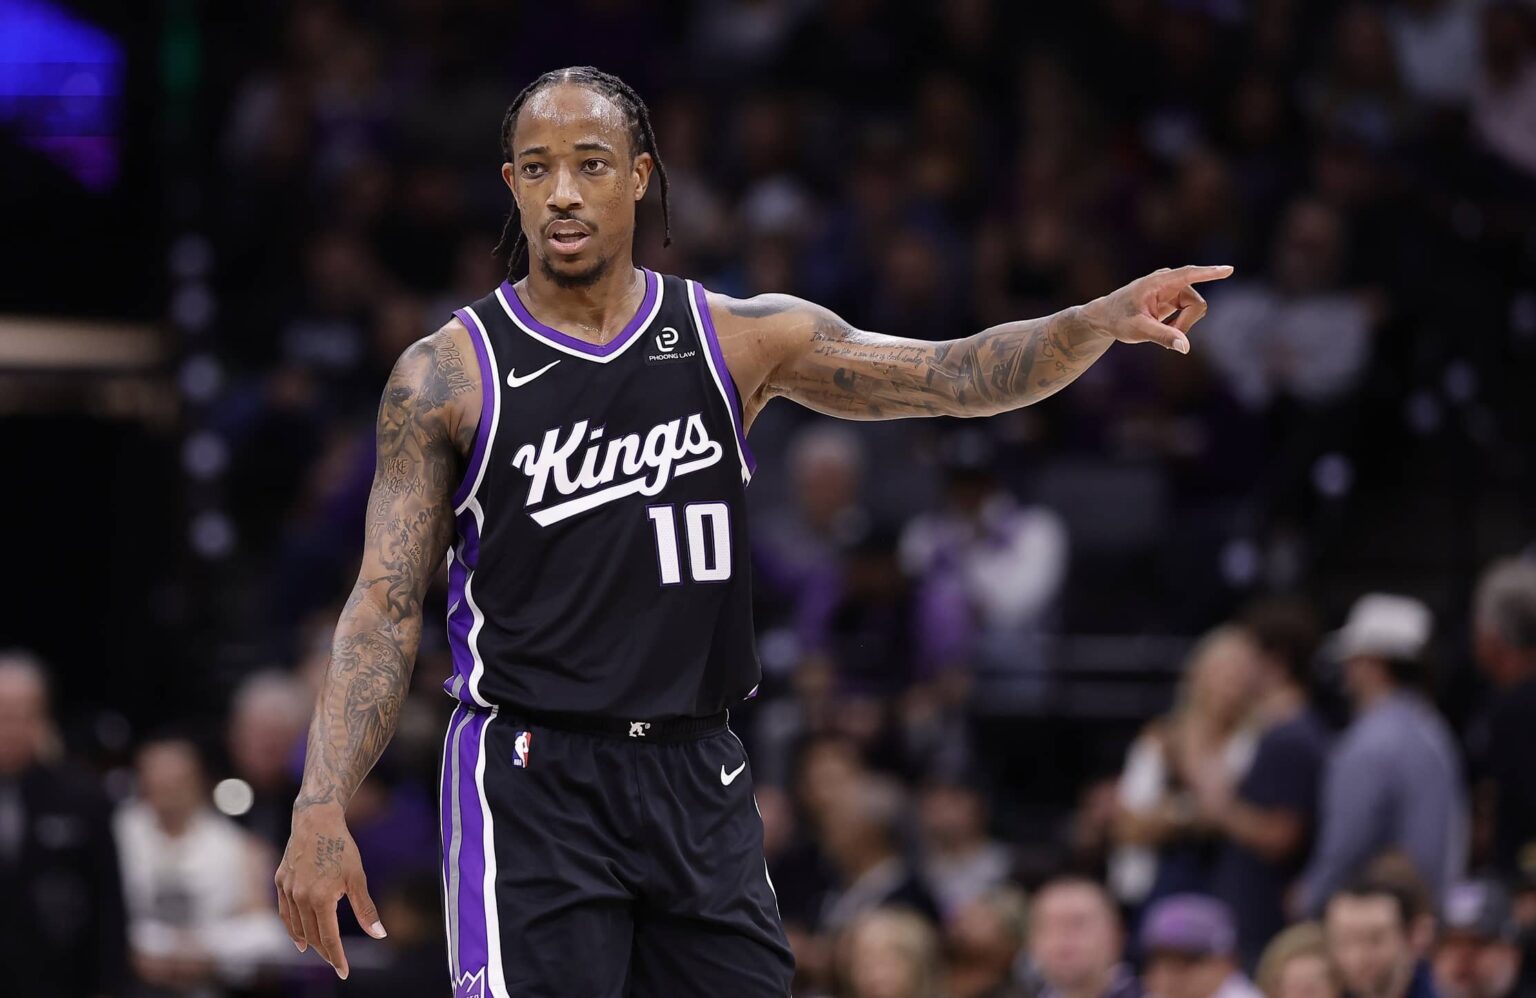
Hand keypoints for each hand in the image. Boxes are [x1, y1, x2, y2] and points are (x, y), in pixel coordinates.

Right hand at [275, 803, 386, 979]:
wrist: (316, 820)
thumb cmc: (342, 847)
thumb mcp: (358, 878)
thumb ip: (366, 909)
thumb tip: (380, 934)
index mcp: (320, 898)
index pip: (329, 937)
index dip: (337, 957)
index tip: (344, 972)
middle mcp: (299, 897)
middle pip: (311, 935)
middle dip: (324, 951)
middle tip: (335, 962)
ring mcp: (287, 890)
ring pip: (296, 925)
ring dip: (307, 941)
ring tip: (317, 952)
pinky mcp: (280, 881)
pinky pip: (285, 912)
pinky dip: (291, 926)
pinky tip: (298, 935)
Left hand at [1078, 265, 1234, 353]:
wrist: (1106, 317)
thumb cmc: (1118, 319)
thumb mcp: (1138, 330)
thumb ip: (1162, 336)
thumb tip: (1185, 347)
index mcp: (1158, 282)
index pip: (1189, 274)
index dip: (1210, 274)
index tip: (1229, 270)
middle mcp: (1169, 281)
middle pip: (1197, 304)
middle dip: (1186, 323)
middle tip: (1167, 337)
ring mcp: (1173, 289)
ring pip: (1195, 309)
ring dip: (1182, 325)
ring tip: (1159, 331)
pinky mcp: (1175, 297)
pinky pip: (1189, 313)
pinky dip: (1179, 325)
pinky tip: (1161, 328)